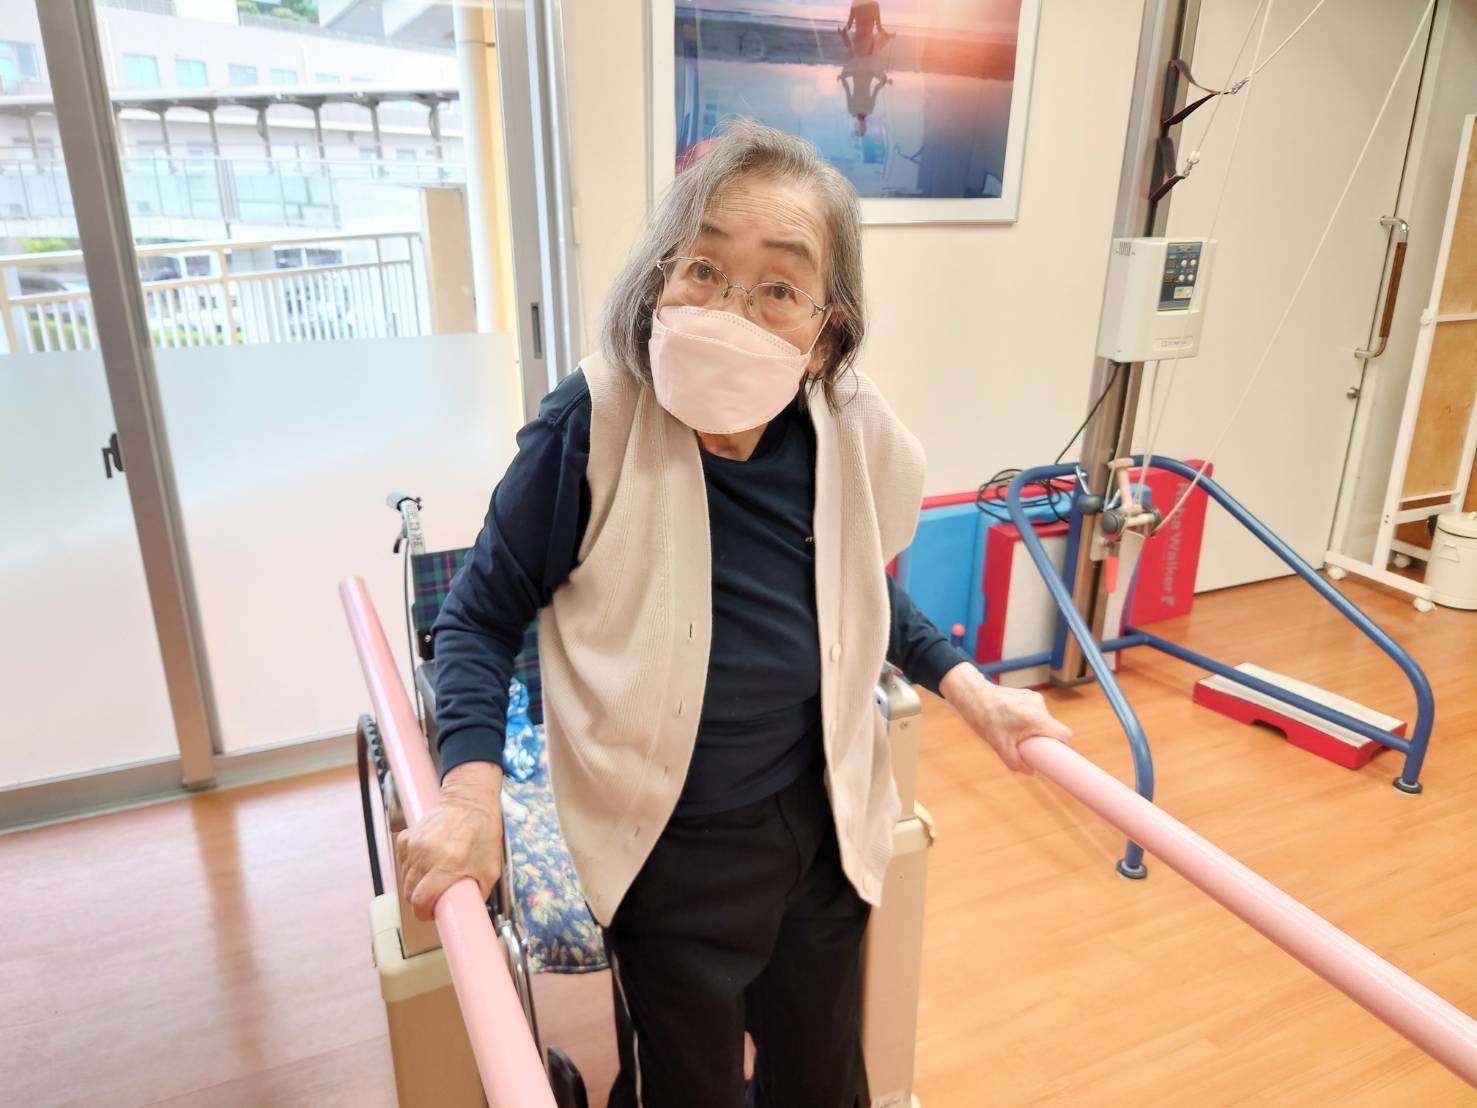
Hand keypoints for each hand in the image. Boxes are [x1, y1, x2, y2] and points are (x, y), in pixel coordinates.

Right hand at [394, 760, 504, 920]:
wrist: (470, 801)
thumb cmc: (483, 833)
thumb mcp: (491, 869)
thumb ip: (479, 894)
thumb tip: (467, 913)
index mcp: (448, 864)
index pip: (421, 900)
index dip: (424, 913)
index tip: (430, 914)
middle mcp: (427, 855)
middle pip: (410, 893)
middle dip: (420, 901)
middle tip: (434, 897)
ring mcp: (414, 845)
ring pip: (405, 879)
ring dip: (416, 884)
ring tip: (434, 875)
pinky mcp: (406, 838)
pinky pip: (403, 864)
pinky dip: (412, 867)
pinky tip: (428, 861)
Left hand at [938, 662, 1071, 774]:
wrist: (972, 694)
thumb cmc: (986, 718)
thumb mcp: (1000, 745)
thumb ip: (1016, 762)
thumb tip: (1029, 772)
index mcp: (1037, 718)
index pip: (1064, 734)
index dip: (1063, 747)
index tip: (1055, 755)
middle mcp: (1040, 706)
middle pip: (1051, 728)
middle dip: (1042, 739)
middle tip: (1028, 747)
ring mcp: (1034, 698)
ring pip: (1041, 719)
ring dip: (1033, 729)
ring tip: (1013, 732)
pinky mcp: (1026, 694)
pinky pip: (1033, 711)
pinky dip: (1026, 719)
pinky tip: (1010, 722)